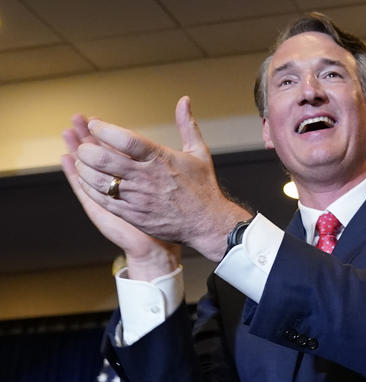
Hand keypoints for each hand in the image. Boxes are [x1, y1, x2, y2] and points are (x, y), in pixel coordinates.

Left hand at [72, 96, 250, 260]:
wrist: (209, 224)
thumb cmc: (204, 188)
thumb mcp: (199, 153)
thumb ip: (187, 125)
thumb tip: (184, 101)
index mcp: (160, 159)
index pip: (124, 139)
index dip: (103, 129)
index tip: (96, 125)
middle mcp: (146, 178)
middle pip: (104, 159)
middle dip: (87, 150)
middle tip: (85, 146)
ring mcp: (138, 198)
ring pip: (99, 180)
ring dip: (84, 169)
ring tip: (84, 163)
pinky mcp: (133, 215)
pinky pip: (103, 200)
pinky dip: (90, 189)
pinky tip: (89, 182)